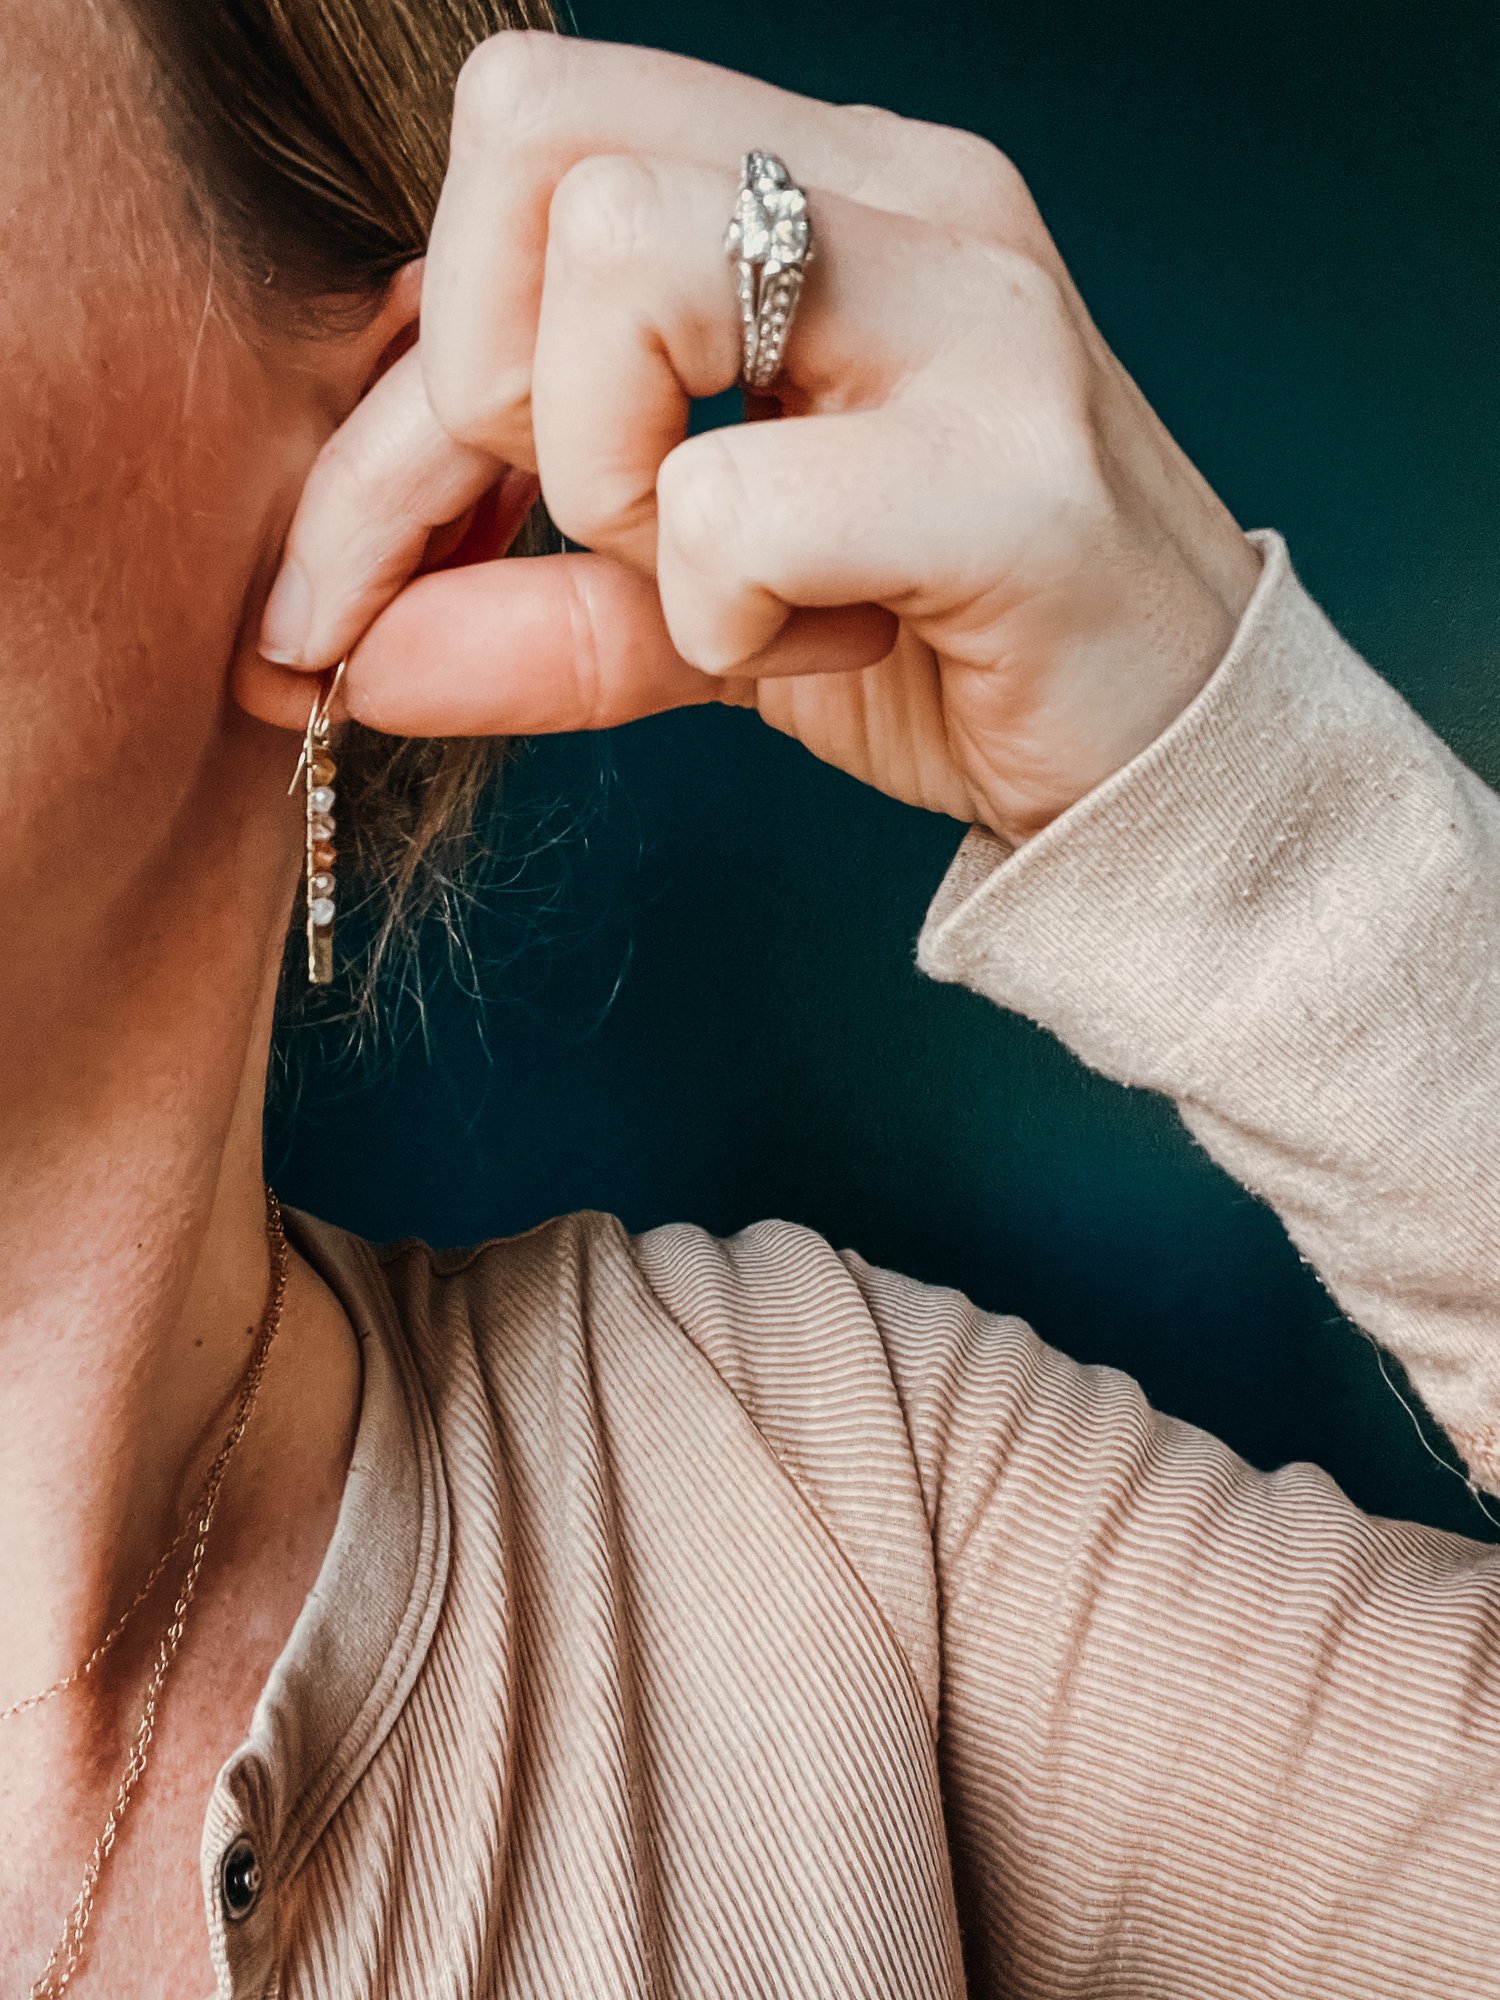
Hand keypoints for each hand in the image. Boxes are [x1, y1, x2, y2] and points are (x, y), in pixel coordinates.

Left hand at [246, 33, 1262, 846]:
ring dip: (604, 480)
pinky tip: (820, 646)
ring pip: (623, 262)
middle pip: (532, 131)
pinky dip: (719, 615)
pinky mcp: (1015, 471)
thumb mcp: (698, 612)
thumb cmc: (936, 645)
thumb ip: (529, 604)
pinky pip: (737, 502)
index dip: (400, 371)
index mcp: (821, 181)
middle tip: (586, 527)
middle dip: (483, 385)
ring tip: (715, 586)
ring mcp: (971, 314)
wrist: (1162, 766)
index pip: (518, 142)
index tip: (366, 563)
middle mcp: (900, 195)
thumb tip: (345, 654)